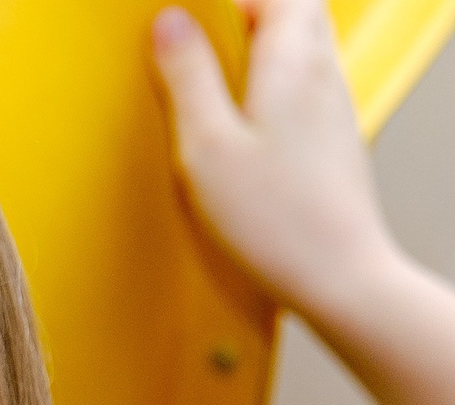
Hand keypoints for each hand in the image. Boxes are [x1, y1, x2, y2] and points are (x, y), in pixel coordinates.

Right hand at [151, 0, 399, 320]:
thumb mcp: (206, 146)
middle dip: (249, 13)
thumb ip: (187, 78)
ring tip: (215, 83)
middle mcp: (322, 75)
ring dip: (261, 48)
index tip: (189, 16)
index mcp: (291, 64)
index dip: (230, 0)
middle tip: (200, 44)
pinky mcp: (334, 139)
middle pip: (295, 11)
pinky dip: (273, 84)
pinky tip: (244, 124)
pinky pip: (305, 87)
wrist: (337, 275)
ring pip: (303, 47)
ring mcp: (335, 108)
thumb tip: (170, 23)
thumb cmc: (274, 221)